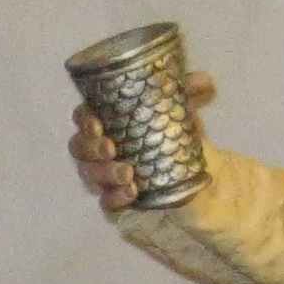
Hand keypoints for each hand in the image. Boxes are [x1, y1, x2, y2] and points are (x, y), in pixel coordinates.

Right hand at [68, 71, 214, 216]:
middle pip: (79, 148)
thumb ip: (188, 90)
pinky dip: (116, 198)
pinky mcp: (116, 198)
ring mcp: (105, 175)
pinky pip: (106, 202)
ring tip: (128, 173)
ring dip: (105, 174)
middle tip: (111, 148)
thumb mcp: (181, 107)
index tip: (98, 124)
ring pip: (89, 175)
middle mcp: (98, 148)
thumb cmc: (173, 130)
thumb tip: (203, 81)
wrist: (192, 167)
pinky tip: (132, 192)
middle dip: (92, 149)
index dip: (84, 120)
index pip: (82, 117)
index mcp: (106, 120)